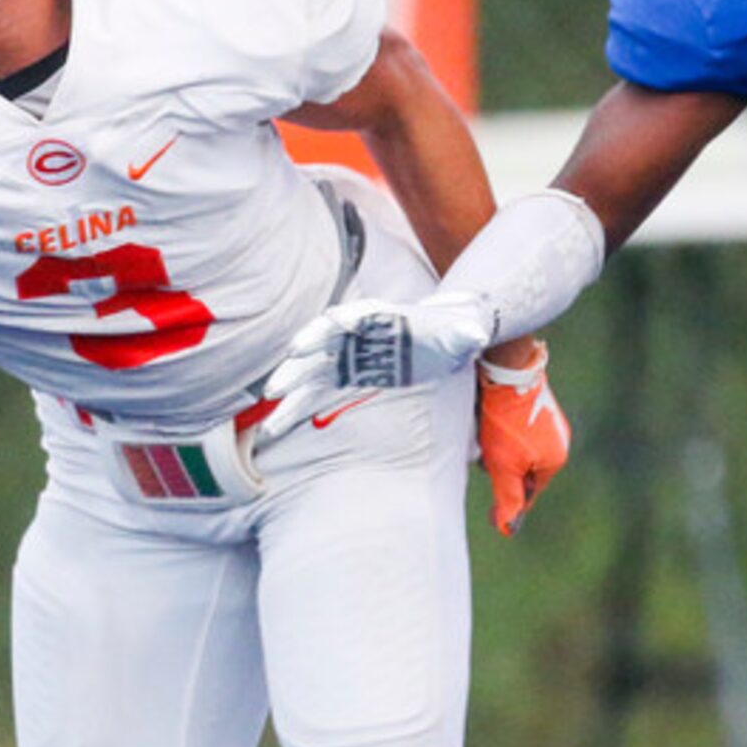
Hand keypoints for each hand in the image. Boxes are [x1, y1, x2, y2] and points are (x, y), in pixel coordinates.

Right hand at [260, 289, 496, 426]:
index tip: (302, 346)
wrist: (446, 339)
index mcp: (378, 316)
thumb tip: (477, 333)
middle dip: (298, 366)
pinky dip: (294, 409)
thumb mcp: (461, 332)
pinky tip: (274, 430)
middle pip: (319, 347)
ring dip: (289, 393)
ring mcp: (345, 355)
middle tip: (277, 387)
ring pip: (309, 374)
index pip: (345, 319)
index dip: (323, 331)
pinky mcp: (344, 376)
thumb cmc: (452, 331)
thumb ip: (465, 332)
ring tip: (269, 418)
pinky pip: (313, 394)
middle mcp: (354, 333)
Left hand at [476, 344, 568, 535]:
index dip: (509, 502)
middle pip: (522, 469)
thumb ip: (507, 499)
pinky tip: (487, 419)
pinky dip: (499, 429)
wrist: (507, 371)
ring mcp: (548, 419)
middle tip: (485, 456)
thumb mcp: (503, 467)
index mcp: (556, 459)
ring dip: (498, 447)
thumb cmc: (507, 422)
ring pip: (516, 447)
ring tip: (485, 434)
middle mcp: (558, 439)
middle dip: (502, 468)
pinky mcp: (534, 401)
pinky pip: (514, 427)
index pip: (530, 492)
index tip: (492, 514)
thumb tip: (507, 528)